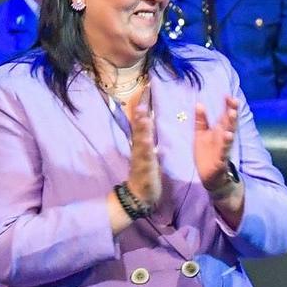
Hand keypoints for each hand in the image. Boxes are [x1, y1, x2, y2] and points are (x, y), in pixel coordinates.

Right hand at [123, 91, 162, 209]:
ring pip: (141, 141)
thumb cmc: (146, 174)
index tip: (145, 90)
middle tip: (141, 100)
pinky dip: (146, 148)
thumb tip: (148, 121)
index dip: (142, 109)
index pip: (141, 124)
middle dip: (139, 115)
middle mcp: (139, 149)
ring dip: (142, 128)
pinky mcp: (144, 169)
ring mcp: (141, 159)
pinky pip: (146, 158)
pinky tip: (147, 140)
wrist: (140, 196)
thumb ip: (147, 138)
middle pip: (139, 129)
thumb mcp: (148, 153)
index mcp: (142, 145)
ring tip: (143, 115)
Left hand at [194, 95, 239, 191]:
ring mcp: (223, 148)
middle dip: (232, 112)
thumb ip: (201, 120)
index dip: (226, 105)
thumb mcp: (200, 134)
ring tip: (232, 114)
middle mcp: (223, 138)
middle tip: (234, 101)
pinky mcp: (221, 159)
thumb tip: (199, 103)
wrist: (209, 176)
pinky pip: (224, 150)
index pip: (224, 115)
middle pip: (229, 123)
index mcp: (219, 131)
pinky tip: (228, 135)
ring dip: (231, 125)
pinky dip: (226, 143)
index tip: (228, 95)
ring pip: (229, 134)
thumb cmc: (206, 153)